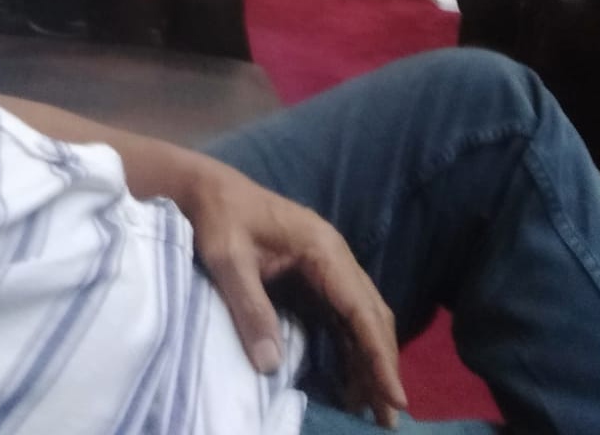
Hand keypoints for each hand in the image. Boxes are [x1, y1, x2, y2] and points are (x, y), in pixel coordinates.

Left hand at [178, 160, 406, 429]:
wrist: (205, 188)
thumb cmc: (217, 216)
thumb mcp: (227, 258)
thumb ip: (249, 306)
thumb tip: (270, 364)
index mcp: (321, 247)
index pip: (360, 308)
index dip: (378, 355)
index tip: (394, 397)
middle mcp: (333, 254)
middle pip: (370, 314)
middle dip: (382, 364)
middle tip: (389, 416)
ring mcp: (325, 263)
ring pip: (360, 315)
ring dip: (369, 358)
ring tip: (373, 407)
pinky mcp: (312, 272)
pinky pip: (341, 312)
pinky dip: (350, 346)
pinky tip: (349, 377)